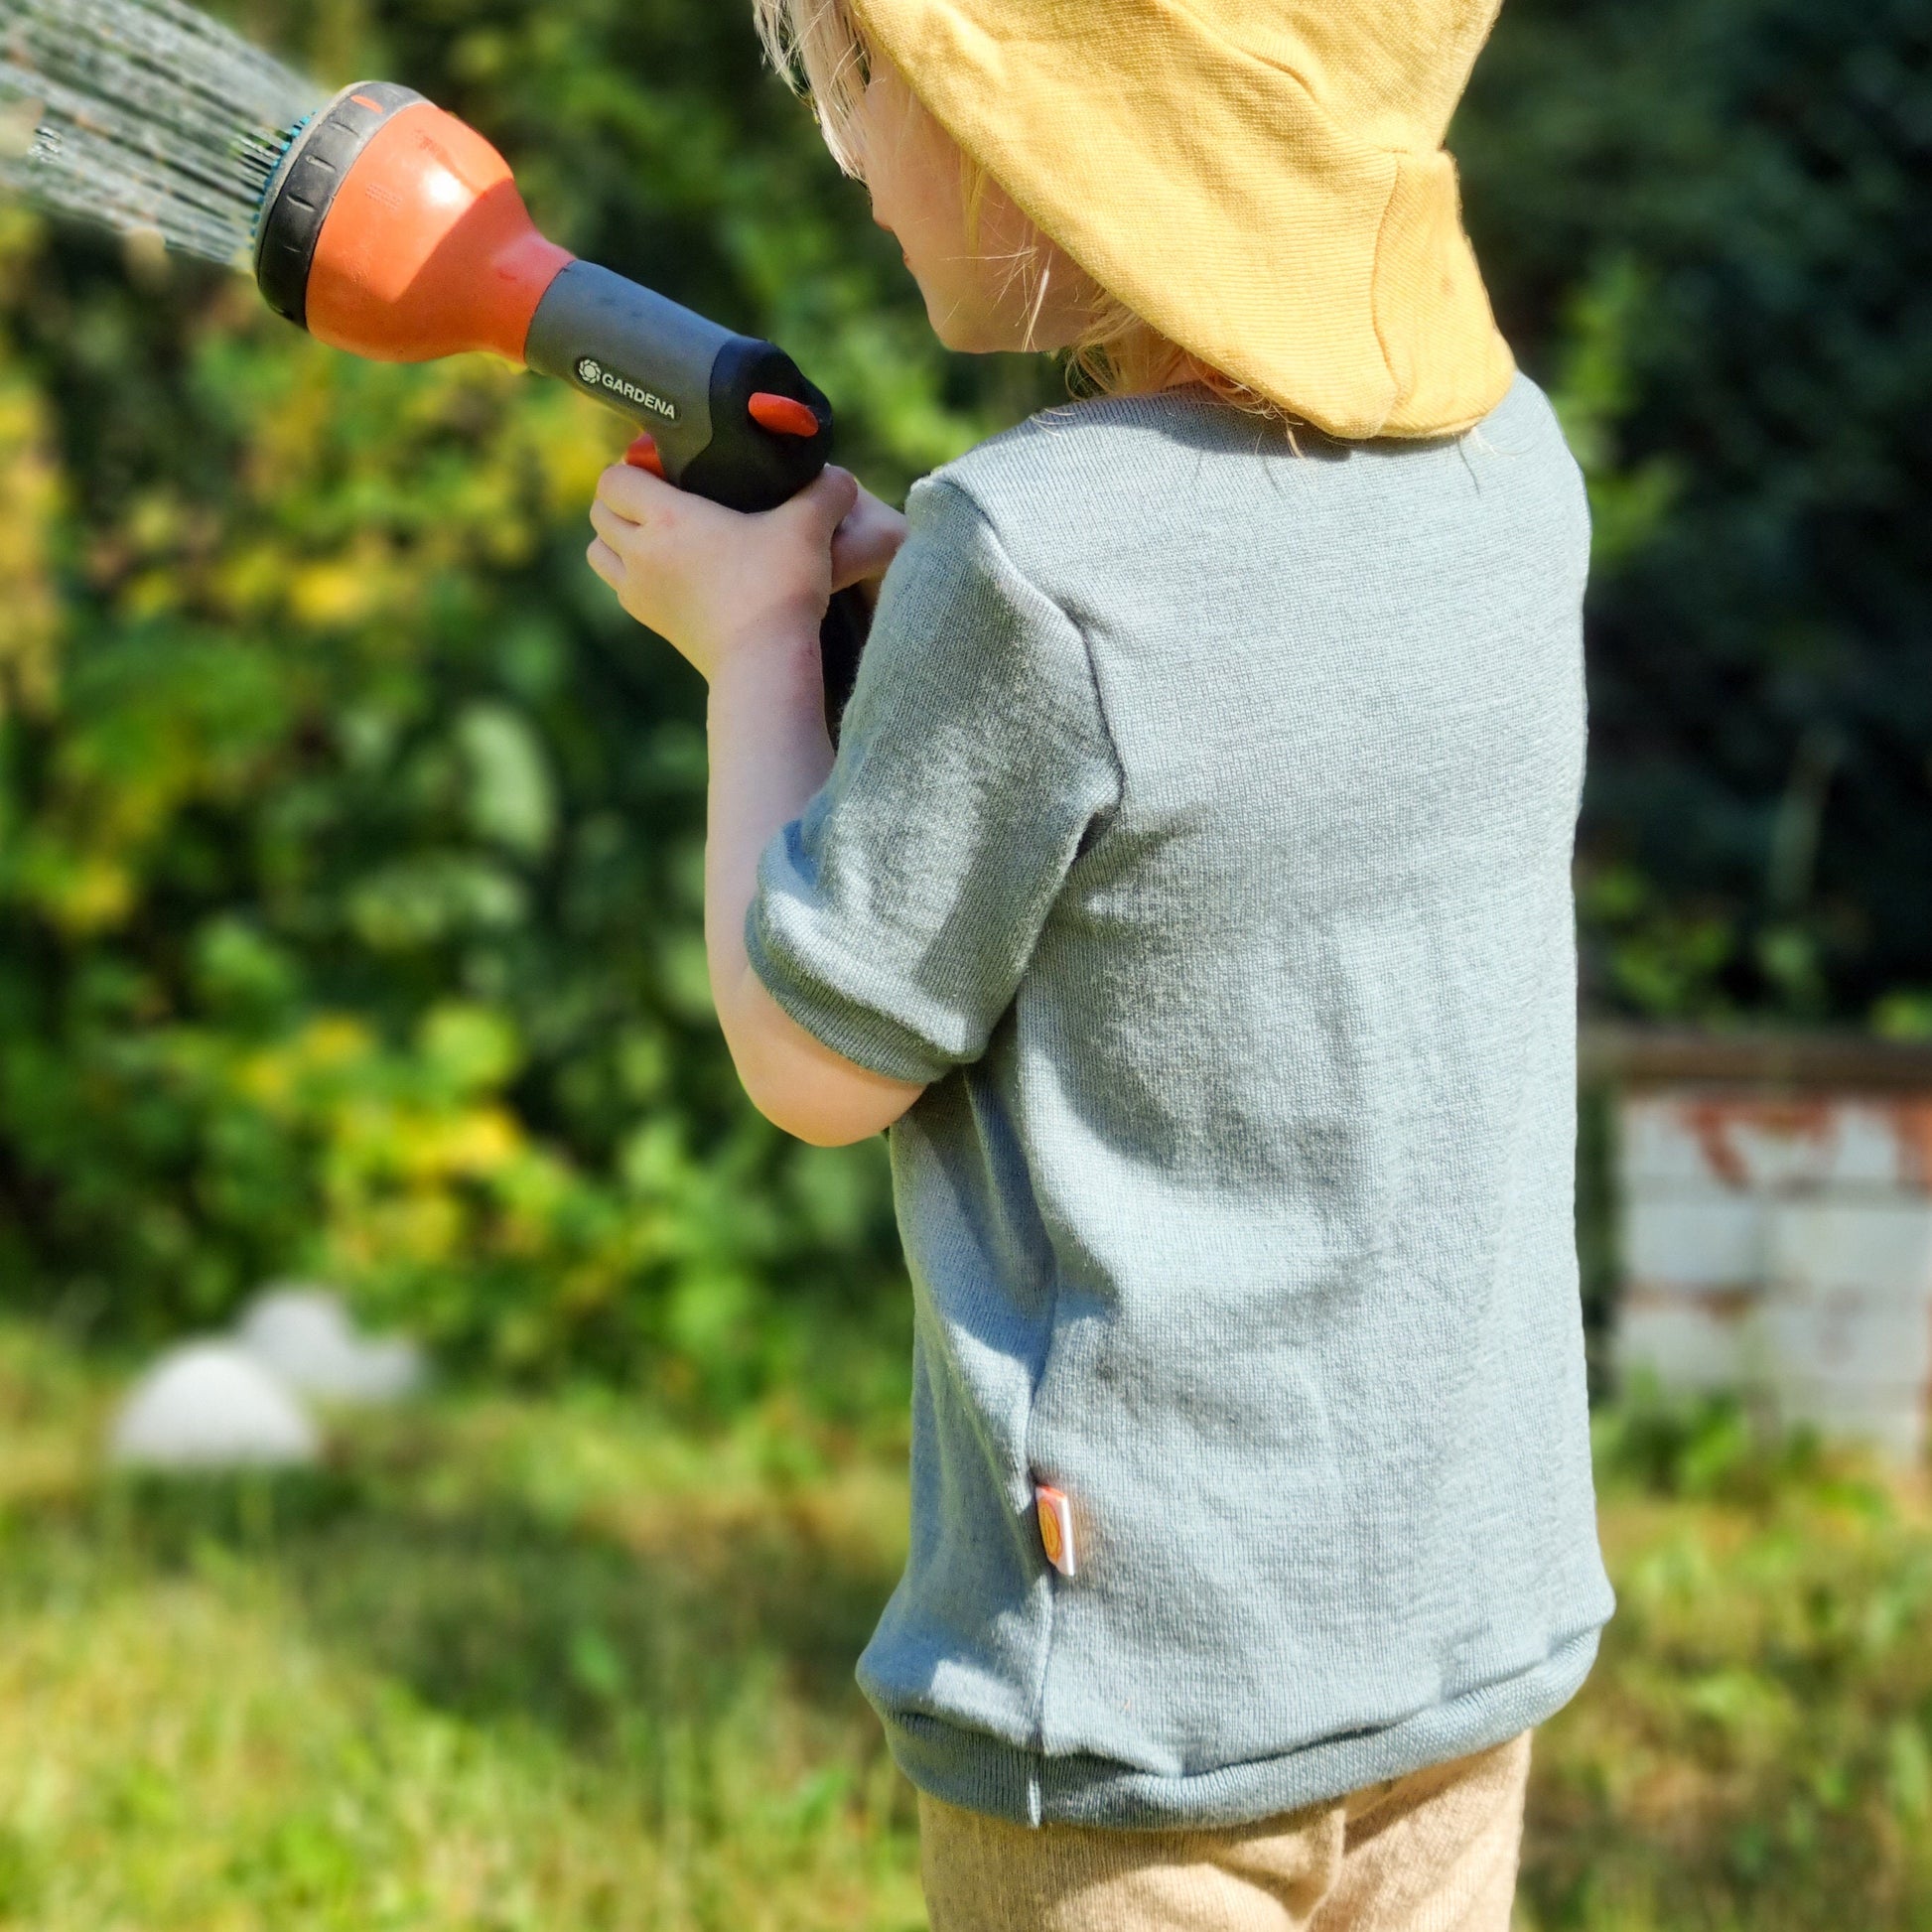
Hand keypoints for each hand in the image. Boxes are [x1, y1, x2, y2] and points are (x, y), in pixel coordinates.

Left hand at [586, 464, 907, 680]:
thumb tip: (840, 477)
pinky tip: (670, 573)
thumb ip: (826, 492)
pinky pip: (622, 589)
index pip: (613, 479)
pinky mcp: (655, 624)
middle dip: (620, 499)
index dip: (630, 466)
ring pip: (601, 553)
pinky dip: (633, 575)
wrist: (763, 663)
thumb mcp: (809, 528)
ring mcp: (642, 592)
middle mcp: (641, 553)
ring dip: (617, 539)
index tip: (663, 465)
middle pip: (600, 513)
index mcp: (666, 517)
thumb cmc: (780, 589)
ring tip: (655, 534)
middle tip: (660, 494)